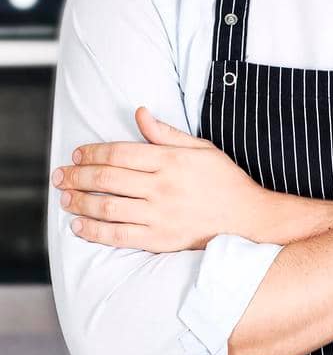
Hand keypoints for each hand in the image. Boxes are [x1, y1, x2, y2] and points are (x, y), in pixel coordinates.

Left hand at [51, 106, 269, 250]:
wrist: (249, 219)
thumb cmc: (224, 181)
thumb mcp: (200, 148)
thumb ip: (165, 133)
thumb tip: (139, 113)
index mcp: (171, 161)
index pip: (119, 153)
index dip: (92, 152)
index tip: (77, 155)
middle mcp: (163, 187)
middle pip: (107, 179)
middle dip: (77, 176)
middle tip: (60, 176)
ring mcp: (161, 215)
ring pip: (108, 207)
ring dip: (80, 202)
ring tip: (65, 198)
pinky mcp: (161, 240)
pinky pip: (120, 236)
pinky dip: (95, 231)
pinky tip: (79, 226)